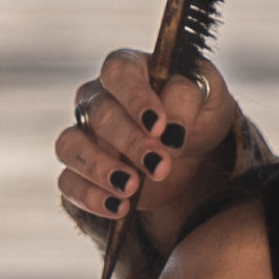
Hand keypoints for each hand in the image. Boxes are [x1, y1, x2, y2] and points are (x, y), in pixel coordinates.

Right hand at [55, 49, 242, 259]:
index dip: (135, 98)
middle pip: (100, 114)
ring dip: (99, 169)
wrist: (195, 156)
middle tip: (159, 164)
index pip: (118, 73)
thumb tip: (168, 127)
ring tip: (131, 188)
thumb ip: (188, 98)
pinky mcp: (80, 172)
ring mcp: (84, 135)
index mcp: (129, 70)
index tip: (159, 126)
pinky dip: (90, 197)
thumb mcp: (209, 99)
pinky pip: (68, 183)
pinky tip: (119, 208)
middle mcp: (98, 98)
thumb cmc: (198, 115)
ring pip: (71, 146)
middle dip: (130, 142)